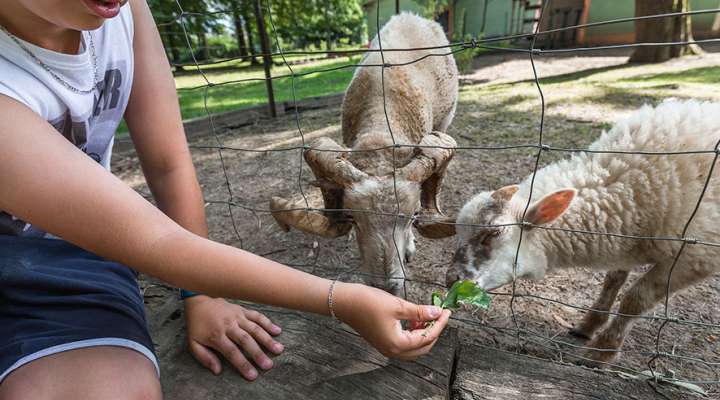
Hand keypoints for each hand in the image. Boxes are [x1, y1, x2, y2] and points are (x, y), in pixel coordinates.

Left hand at [184, 296, 283, 379]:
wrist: (198, 300)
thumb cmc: (197, 324)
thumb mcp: (193, 343)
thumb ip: (204, 358)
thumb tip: (217, 371)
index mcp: (216, 335)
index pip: (232, 352)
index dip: (243, 364)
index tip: (253, 375)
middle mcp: (228, 325)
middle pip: (246, 340)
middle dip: (258, 354)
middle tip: (268, 365)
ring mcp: (237, 316)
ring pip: (255, 328)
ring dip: (267, 339)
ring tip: (278, 350)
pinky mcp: (242, 310)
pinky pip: (257, 316)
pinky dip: (268, 323)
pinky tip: (277, 331)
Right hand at [332, 283, 450, 359]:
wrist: (344, 302)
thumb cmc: (367, 303)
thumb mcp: (398, 305)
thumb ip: (419, 311)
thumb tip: (436, 312)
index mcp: (397, 344)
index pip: (427, 337)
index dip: (439, 324)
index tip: (446, 312)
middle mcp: (393, 350)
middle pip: (423, 346)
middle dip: (434, 330)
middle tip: (440, 314)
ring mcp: (387, 348)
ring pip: (414, 346)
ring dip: (424, 332)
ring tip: (427, 315)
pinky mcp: (383, 342)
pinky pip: (405, 343)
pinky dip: (413, 333)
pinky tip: (414, 318)